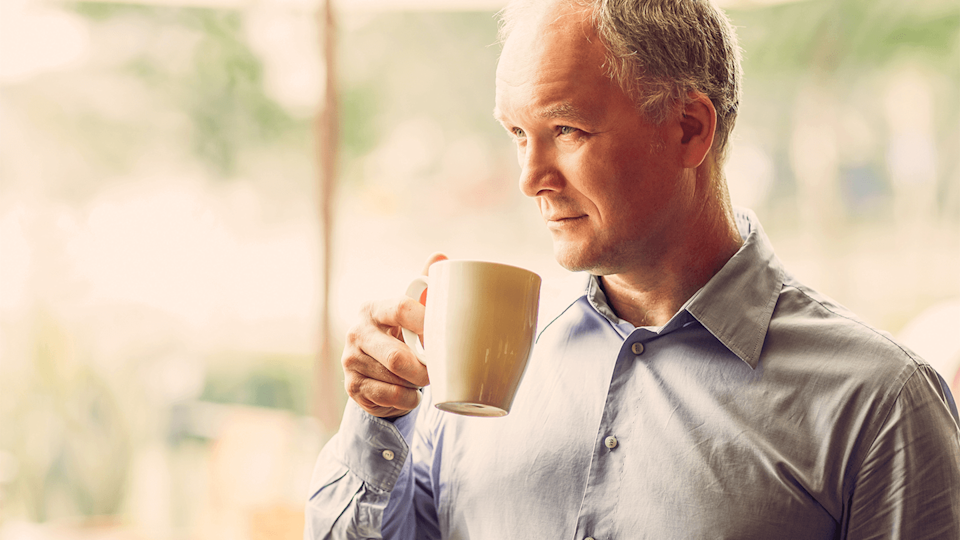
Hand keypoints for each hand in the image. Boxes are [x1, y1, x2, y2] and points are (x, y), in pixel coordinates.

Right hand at [341, 253, 447, 417]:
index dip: (425, 322)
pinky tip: (409, 394)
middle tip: (437, 370)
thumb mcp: (410, 314)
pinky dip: (406, 399)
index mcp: (373, 309)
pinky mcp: (351, 386)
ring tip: (421, 380)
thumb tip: (441, 256)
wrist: (375, 373)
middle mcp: (356, 332)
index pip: (401, 309)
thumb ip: (424, 288)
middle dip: (422, 368)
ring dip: (415, 384)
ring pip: (394, 378)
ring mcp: (350, 361)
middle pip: (396, 355)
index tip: (443, 335)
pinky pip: (388, 396)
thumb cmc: (400, 337)